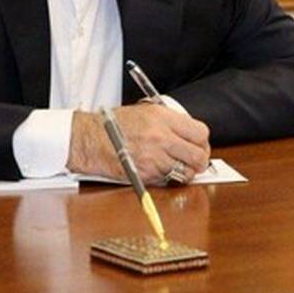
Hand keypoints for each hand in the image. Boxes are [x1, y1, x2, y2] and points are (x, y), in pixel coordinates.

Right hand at [68, 104, 210, 184]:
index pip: (200, 133)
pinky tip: (161, 171)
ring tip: (179, 168)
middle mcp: (161, 138)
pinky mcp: (145, 175)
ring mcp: (153, 158)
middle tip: (195, 161)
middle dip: (200, 160)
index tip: (200, 145)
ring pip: (186, 173)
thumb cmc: (114, 124)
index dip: (203, 142)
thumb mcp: (146, 110)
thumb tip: (190, 134)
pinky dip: (168, 179)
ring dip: (185, 173)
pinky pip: (167, 181)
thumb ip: (170, 121)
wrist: (91, 139)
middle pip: (198, 156)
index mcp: (163, 118)